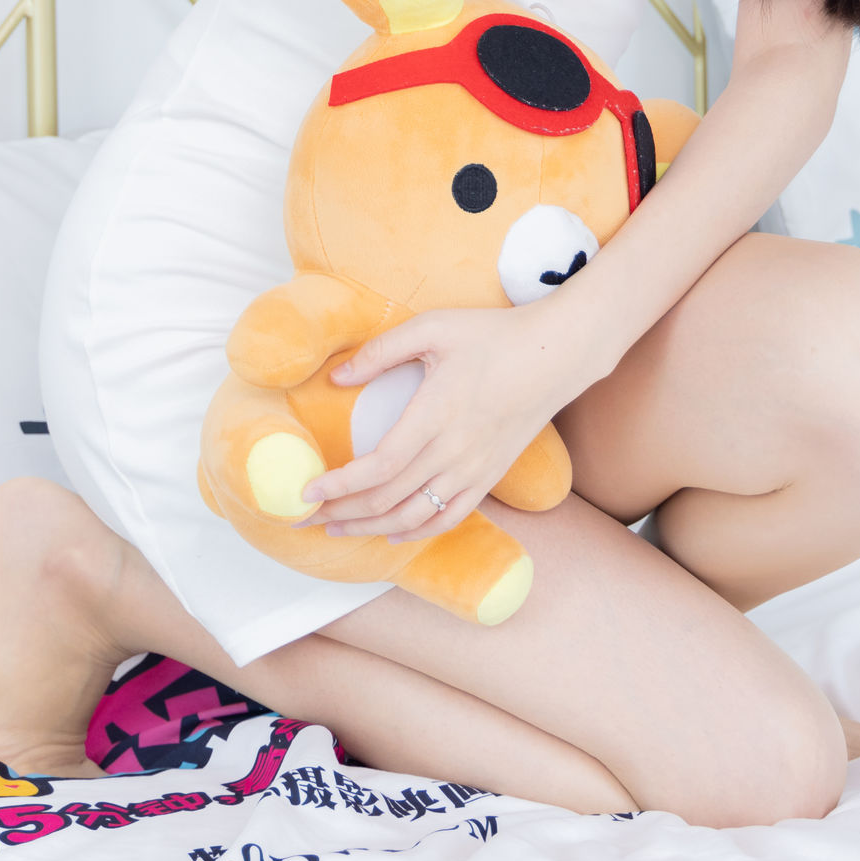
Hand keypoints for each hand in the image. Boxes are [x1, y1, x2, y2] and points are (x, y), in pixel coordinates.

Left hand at [301, 303, 576, 545]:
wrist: (556, 354)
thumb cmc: (493, 335)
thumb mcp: (433, 327)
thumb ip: (381, 351)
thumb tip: (337, 377)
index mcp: (437, 414)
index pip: (381, 466)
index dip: (340, 485)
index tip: (307, 491)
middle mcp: (455, 451)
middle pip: (390, 499)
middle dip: (341, 512)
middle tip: (303, 517)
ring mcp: (475, 469)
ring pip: (416, 517)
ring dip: (371, 528)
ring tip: (336, 528)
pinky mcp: (490, 476)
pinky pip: (450, 517)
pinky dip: (416, 532)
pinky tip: (390, 533)